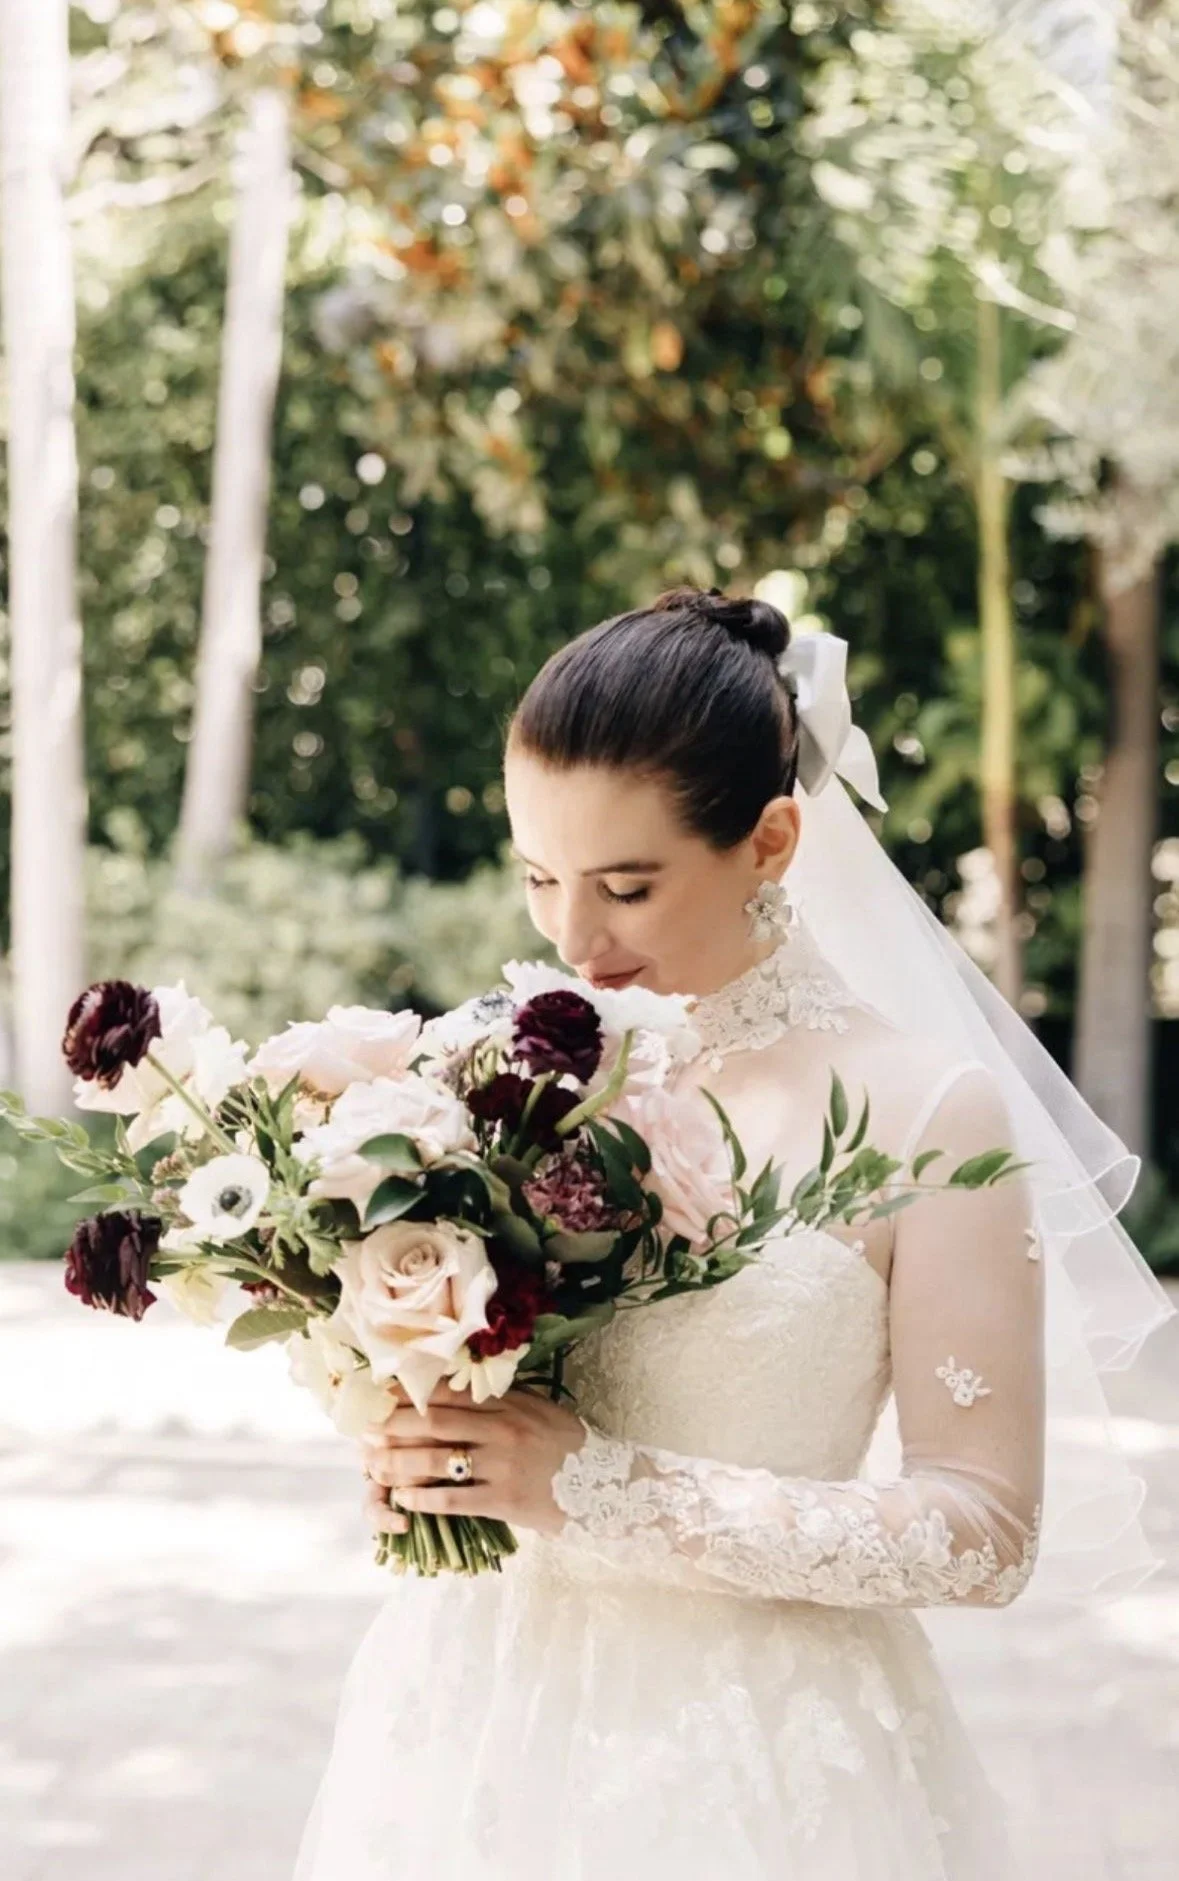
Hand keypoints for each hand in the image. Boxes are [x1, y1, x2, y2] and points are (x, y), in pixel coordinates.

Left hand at [359, 1376, 588, 1538]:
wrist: (607, 1485)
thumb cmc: (568, 1446)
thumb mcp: (538, 1410)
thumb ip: (501, 1400)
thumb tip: (457, 1390)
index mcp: (508, 1404)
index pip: (448, 1397)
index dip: (410, 1397)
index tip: (380, 1397)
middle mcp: (501, 1430)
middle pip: (434, 1423)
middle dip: (394, 1426)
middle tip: (363, 1429)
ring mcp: (502, 1465)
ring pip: (438, 1461)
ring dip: (399, 1463)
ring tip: (373, 1465)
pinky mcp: (505, 1501)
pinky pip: (456, 1499)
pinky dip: (425, 1499)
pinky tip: (403, 1500)